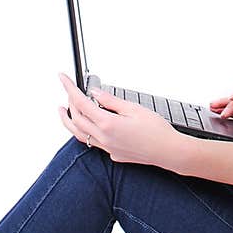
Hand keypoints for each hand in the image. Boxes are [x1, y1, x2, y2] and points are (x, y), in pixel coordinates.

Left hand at [58, 73, 183, 167]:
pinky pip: (92, 142)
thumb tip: (94, 93)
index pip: (81, 103)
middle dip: (69, 102)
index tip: (63, 78)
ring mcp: (108, 148)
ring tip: (64, 110)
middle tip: (69, 90)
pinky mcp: (113, 154)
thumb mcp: (133, 108)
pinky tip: (88, 125)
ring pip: (79, 134)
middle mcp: (104, 138)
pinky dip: (85, 132)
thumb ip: (110, 101)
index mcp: (108, 124)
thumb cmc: (156, 131)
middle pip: (76, 119)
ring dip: (69, 121)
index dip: (69, 89)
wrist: (168, 151)